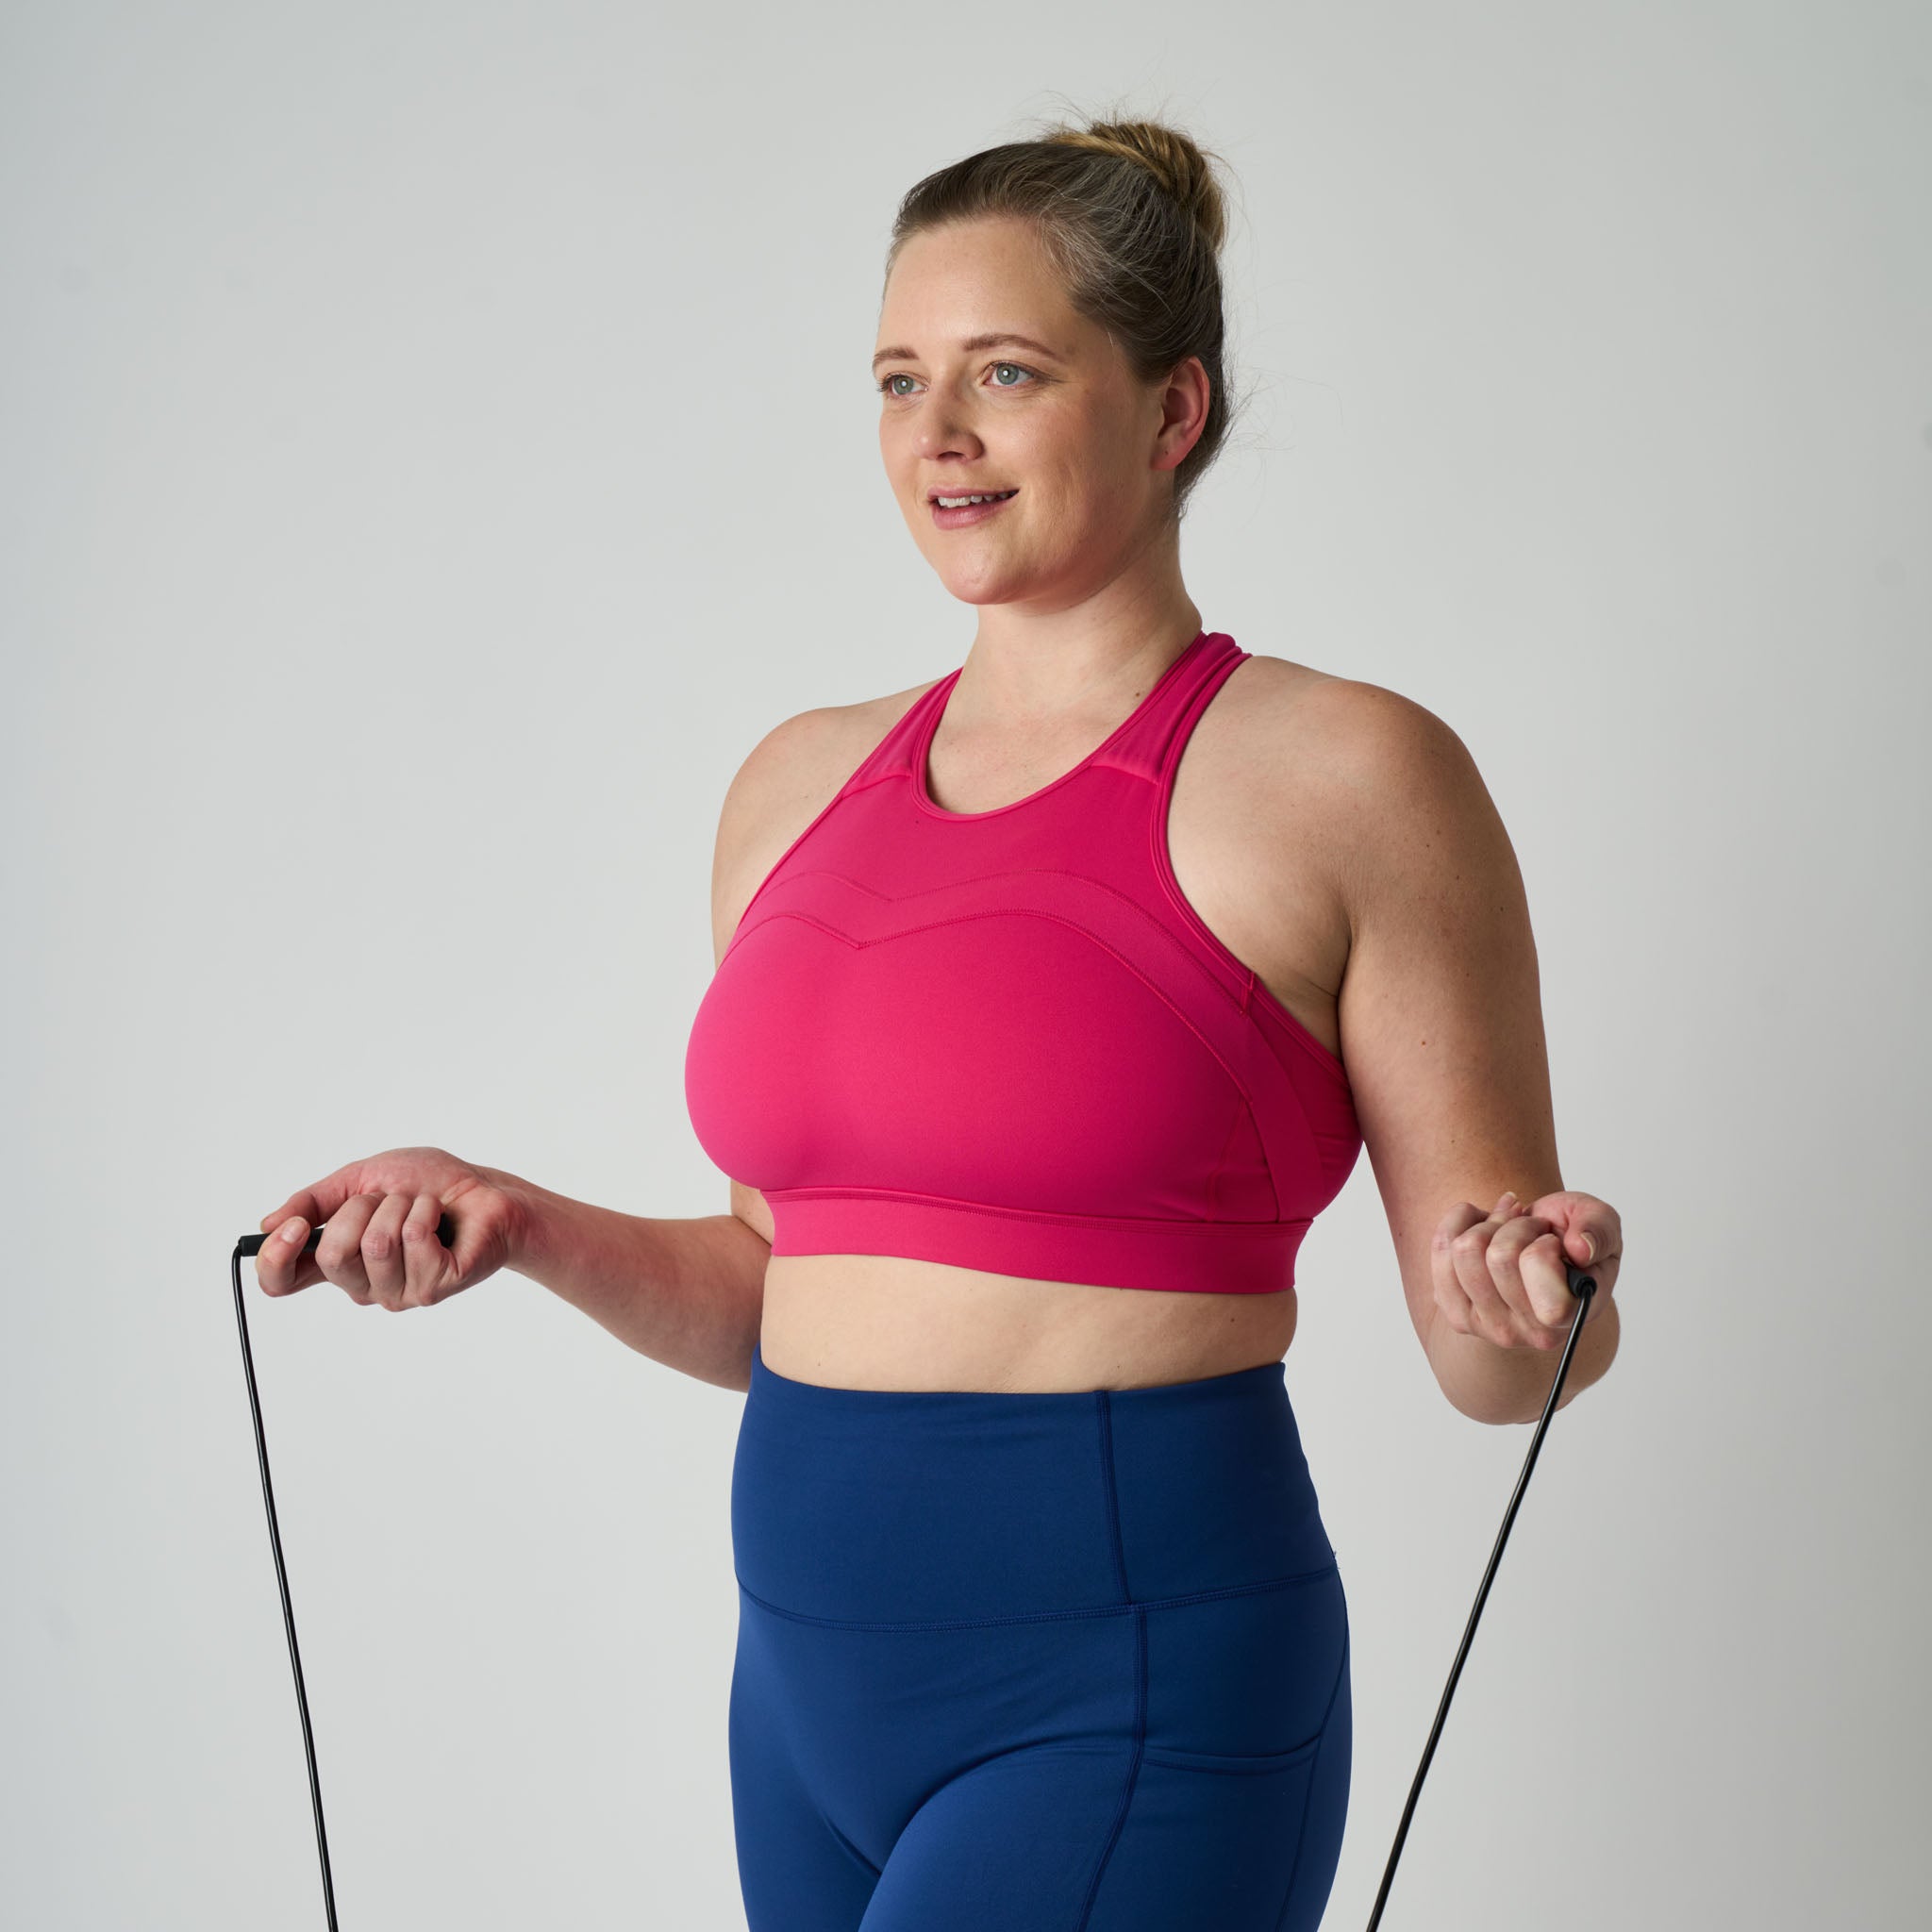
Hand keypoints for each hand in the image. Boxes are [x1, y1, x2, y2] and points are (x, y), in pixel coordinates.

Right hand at [254, 1146, 521, 1311]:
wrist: (485, 1190)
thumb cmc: (428, 1185)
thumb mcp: (362, 1178)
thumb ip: (314, 1202)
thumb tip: (267, 1225)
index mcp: (338, 1259)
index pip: (282, 1281)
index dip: (275, 1259)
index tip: (292, 1227)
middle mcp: (363, 1284)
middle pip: (332, 1255)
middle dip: (362, 1208)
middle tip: (391, 1200)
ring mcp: (398, 1292)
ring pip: (376, 1244)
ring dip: (400, 1205)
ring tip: (421, 1207)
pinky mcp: (434, 1287)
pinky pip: (414, 1239)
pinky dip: (427, 1210)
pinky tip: (441, 1217)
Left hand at [1433, 1188, 1620, 1352]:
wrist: (1541, 1257)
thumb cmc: (1572, 1239)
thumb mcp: (1600, 1223)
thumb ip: (1599, 1229)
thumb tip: (1579, 1249)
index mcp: (1573, 1315)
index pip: (1537, 1266)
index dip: (1542, 1242)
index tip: (1553, 1240)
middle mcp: (1531, 1333)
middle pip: (1498, 1255)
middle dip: (1515, 1225)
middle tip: (1532, 1231)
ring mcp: (1490, 1328)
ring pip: (1465, 1250)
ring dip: (1487, 1226)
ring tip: (1508, 1232)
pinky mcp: (1458, 1316)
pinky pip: (1441, 1252)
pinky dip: (1458, 1224)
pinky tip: (1481, 1230)